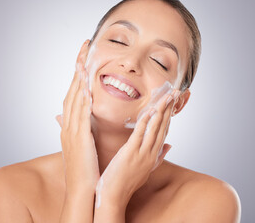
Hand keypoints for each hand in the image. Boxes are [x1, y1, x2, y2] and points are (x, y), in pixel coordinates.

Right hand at [56, 62, 99, 194]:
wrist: (82, 187)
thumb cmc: (85, 165)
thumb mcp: (81, 143)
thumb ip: (79, 128)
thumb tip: (76, 118)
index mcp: (71, 124)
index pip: (74, 94)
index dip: (78, 75)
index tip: (84, 58)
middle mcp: (69, 124)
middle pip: (72, 90)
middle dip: (78, 68)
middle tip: (84, 48)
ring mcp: (72, 130)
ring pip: (74, 99)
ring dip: (78, 79)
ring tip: (83, 60)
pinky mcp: (79, 138)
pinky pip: (80, 115)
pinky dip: (82, 100)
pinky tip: (86, 87)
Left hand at [95, 90, 179, 208]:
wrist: (114, 196)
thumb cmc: (127, 181)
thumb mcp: (147, 169)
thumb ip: (159, 156)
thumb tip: (170, 145)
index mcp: (154, 155)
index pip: (164, 131)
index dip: (170, 116)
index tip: (173, 103)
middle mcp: (151, 153)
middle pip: (163, 127)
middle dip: (169, 109)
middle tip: (175, 93)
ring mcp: (142, 153)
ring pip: (155, 128)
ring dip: (162, 110)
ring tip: (168, 96)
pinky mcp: (130, 153)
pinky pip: (140, 134)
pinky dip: (146, 122)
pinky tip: (151, 110)